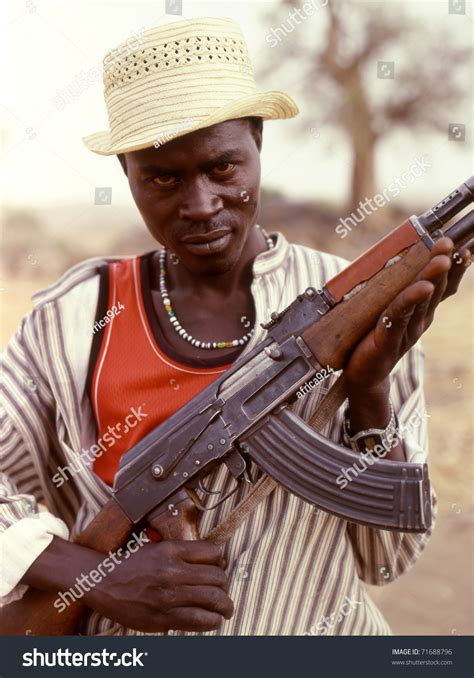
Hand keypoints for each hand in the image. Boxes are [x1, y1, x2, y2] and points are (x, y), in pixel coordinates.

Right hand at [87, 540, 232, 632]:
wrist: (103, 582)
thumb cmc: (132, 564)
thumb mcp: (158, 548)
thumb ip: (184, 554)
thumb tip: (214, 562)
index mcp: (172, 551)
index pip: (213, 553)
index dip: (220, 561)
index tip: (219, 568)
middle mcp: (173, 571)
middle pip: (217, 577)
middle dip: (225, 585)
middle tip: (224, 591)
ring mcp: (169, 596)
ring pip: (213, 599)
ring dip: (225, 605)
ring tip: (226, 609)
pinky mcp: (164, 617)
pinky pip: (199, 620)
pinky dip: (212, 621)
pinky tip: (213, 620)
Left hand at [344, 237, 470, 390]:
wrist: (363, 376)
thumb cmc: (374, 339)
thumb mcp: (390, 311)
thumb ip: (398, 290)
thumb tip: (398, 258)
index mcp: (422, 310)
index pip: (444, 284)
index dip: (457, 265)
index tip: (469, 242)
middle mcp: (420, 318)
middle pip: (436, 288)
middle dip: (445, 263)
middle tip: (451, 241)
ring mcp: (406, 329)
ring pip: (421, 300)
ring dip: (432, 278)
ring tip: (442, 260)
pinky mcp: (387, 339)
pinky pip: (398, 316)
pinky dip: (410, 300)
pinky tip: (422, 288)